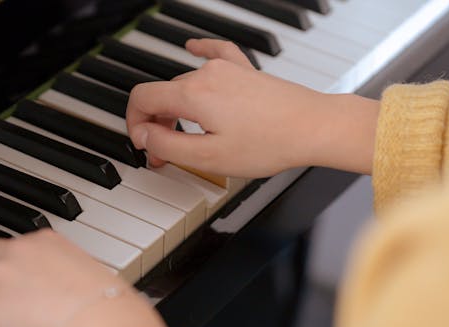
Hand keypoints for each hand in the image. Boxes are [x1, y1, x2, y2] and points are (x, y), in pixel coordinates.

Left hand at [0, 230, 168, 326]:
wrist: (107, 324)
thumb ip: (74, 287)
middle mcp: (21, 251)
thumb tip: (76, 308)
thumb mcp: (94, 284)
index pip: (15, 250)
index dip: (10, 274)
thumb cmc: (114, 311)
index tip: (17, 293)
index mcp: (50, 242)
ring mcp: (0, 276)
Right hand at [127, 39, 379, 176]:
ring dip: (177, 109)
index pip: (141, 99)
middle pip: (164, 95)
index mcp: (192, 94)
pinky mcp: (245, 71)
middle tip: (167, 156)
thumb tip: (143, 137)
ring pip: (186, 84)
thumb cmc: (269, 144)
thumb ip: (168, 146)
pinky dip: (199, 55)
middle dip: (159, 126)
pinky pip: (215, 54)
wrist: (313, 128)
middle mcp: (206, 75)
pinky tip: (193, 47)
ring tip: (186, 136)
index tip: (145, 147)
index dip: (135, 125)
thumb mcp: (208, 157)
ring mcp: (228, 69)